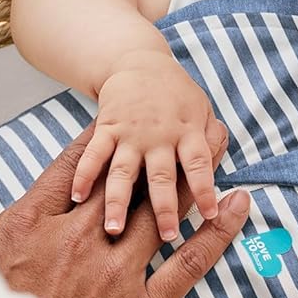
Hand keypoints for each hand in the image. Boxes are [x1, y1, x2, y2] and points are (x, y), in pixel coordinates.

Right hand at [0, 121, 248, 297]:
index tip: (116, 123)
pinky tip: (238, 204)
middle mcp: (80, 239)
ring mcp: (117, 270)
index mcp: (35, 227)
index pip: (73, 169)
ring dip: (194, 176)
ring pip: (164, 210)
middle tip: (183, 122)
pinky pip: (190, 260)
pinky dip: (218, 230)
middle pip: (127, 181)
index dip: (99, 141)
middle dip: (155, 149)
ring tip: (218, 145)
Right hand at [72, 50, 221, 240]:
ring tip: (114, 228)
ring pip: (123, 171)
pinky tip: (77, 196)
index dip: (205, 188)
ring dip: (118, 201)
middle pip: (162, 175)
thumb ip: (212, 139)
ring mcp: (130, 133)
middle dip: (164, 207)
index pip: (199, 164)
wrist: (140, 62)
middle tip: (167, 236)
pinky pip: (93, 154)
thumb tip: (220, 165)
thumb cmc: (176, 94)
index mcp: (187, 131)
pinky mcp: (106, 128)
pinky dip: (84, 174)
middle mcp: (159, 135)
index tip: (210, 214)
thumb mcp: (203, 110)